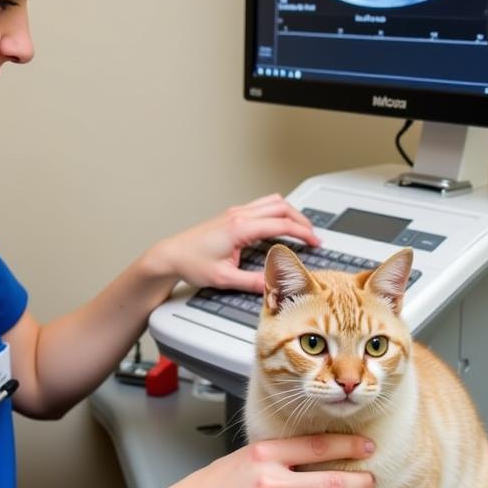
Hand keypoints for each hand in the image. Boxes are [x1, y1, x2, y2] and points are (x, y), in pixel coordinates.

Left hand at [149, 194, 319, 292]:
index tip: (315, 242)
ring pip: (272, 202)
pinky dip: (277, 213)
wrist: (171, 255)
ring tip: (301, 229)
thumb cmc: (192, 263)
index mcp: (240, 228)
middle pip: (281, 206)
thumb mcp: (225, 278)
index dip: (302, 233)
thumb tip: (276, 285)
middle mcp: (239, 215)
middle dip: (301, 220)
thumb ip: (253, 282)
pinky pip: (261, 206)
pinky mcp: (232, 216)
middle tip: (313, 236)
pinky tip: (280, 225)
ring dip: (290, 213)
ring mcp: (235, 213)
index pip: (281, 224)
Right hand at [157, 434, 374, 487]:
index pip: (316, 446)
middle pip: (331, 482)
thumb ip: (278, 454)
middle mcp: (271, 483)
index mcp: (263, 455)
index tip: (366, 446)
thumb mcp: (245, 456)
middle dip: (360, 481)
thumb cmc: (214, 485)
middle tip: (372, 479)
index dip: (347, 446)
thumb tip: (314, 450)